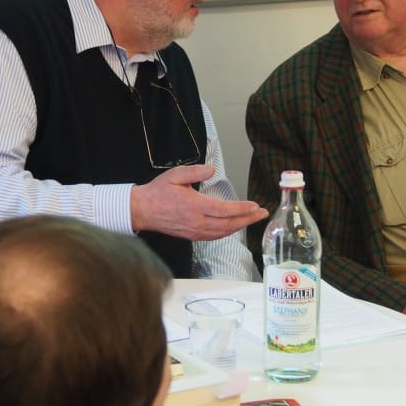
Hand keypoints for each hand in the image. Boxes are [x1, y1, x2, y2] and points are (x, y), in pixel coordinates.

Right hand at [130, 165, 268, 240]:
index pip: (224, 210)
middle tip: (263, 213)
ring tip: (253, 219)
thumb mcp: (175, 175)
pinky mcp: (192, 236)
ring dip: (240, 226)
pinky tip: (235, 226)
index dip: (242, 209)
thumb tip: (211, 169)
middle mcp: (197, 222)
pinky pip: (215, 236)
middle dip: (248, 219)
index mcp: (194, 206)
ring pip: (223, 232)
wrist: (142, 211)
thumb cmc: (158, 192)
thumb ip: (194, 172)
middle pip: (229, 224)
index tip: (255, 206)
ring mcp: (195, 231)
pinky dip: (228, 232)